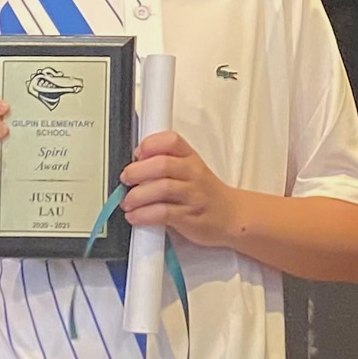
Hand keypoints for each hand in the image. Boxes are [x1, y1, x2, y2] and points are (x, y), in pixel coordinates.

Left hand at [120, 132, 244, 247]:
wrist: (232, 216)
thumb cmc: (205, 193)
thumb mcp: (191, 170)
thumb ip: (166, 162)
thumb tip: (134, 164)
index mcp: (191, 158)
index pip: (171, 141)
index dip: (150, 144)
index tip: (137, 153)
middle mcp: (193, 173)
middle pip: (162, 165)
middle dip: (137, 171)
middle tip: (126, 179)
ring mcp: (193, 195)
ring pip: (161, 189)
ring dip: (137, 196)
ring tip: (127, 202)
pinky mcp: (189, 217)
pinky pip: (163, 213)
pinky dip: (143, 215)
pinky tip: (135, 216)